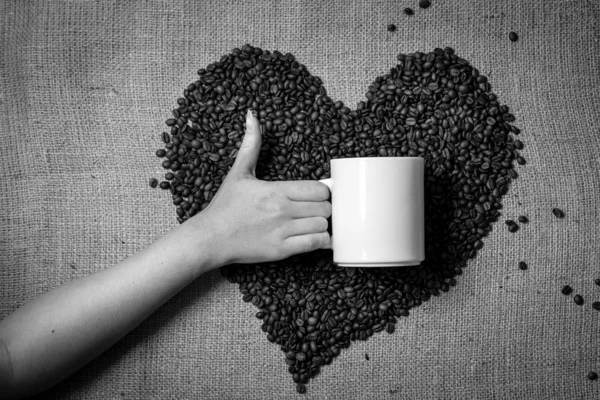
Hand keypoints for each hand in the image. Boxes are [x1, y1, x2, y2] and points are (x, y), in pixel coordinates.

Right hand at [196, 110, 331, 265]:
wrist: (210, 238)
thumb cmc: (225, 206)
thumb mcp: (238, 173)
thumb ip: (251, 145)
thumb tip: (252, 115)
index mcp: (276, 190)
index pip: (318, 189)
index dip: (323, 191)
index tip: (316, 195)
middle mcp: (282, 210)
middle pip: (325, 207)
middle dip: (324, 208)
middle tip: (316, 209)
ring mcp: (282, 231)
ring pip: (323, 226)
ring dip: (323, 225)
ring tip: (313, 224)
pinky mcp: (281, 250)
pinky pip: (315, 244)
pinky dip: (321, 242)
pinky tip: (316, 238)